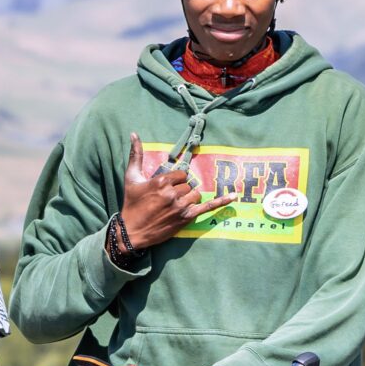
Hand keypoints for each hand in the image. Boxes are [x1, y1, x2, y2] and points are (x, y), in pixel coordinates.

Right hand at [118, 133, 237, 251]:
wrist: (131, 232)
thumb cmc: (131, 204)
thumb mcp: (131, 178)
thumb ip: (135, 154)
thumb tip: (134, 133)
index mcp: (161, 181)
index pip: (181, 174)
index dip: (175, 180)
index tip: (167, 188)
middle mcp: (172, 193)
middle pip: (188, 185)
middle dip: (180, 190)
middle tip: (167, 200)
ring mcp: (180, 206)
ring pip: (195, 195)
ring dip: (189, 198)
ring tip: (175, 205)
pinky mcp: (186, 218)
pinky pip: (207, 207)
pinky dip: (221, 201)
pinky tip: (233, 196)